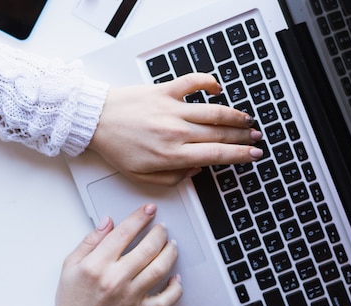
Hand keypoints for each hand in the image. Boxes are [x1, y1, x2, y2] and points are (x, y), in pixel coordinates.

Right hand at [55, 204, 181, 305]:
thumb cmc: (72, 299)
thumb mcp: (70, 264)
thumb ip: (90, 241)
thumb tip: (108, 221)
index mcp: (97, 265)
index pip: (124, 233)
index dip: (140, 217)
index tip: (149, 209)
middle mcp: (116, 279)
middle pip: (147, 249)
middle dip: (159, 233)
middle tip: (162, 227)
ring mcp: (130, 296)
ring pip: (159, 269)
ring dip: (170, 253)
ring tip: (171, 245)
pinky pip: (165, 300)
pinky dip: (175, 289)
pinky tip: (176, 278)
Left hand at [88, 73, 263, 184]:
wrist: (94, 121)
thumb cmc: (116, 148)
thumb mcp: (141, 177)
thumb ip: (171, 179)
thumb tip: (195, 170)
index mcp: (171, 154)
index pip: (216, 155)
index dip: (240, 155)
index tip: (253, 154)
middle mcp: (175, 131)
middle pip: (219, 134)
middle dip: (243, 136)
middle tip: (256, 137)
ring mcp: (171, 108)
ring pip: (213, 111)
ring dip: (234, 115)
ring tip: (247, 119)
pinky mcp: (164, 90)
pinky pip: (192, 82)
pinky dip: (208, 82)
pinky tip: (218, 88)